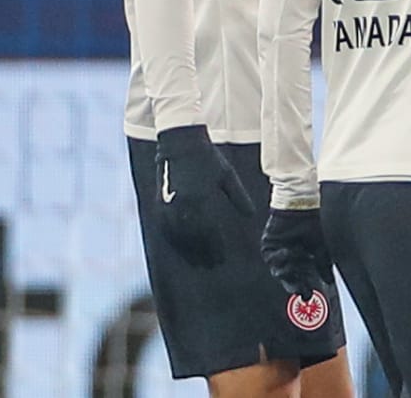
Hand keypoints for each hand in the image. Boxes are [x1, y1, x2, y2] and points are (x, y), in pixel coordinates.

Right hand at [154, 125, 254, 267]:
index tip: (221, 259)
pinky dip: (174, 242)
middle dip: (203, 254)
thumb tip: (250, 215)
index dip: (215, 248)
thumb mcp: (227, 175)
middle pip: (194, 239)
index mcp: (202, 199)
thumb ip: (239, 197)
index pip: (209, 233)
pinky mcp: (160, 203)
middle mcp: (184, 205)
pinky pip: (166, 230)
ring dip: (188, 252)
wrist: (180, 143)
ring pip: (179, 237)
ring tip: (197, 263)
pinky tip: (181, 249)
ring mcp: (169, 205)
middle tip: (211, 266)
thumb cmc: (208, 158)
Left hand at [262, 207, 336, 298]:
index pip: (300, 280)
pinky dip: (279, 257)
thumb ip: (322, 265)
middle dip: (293, 285)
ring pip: (278, 271)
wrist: (301, 209)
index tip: (308, 296)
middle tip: (299, 289)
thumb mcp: (320, 249)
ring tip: (294, 265)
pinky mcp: (268, 246)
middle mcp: (287, 260)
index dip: (304, 288)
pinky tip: (288, 251)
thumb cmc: (311, 227)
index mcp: (300, 262)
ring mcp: (276, 254)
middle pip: (287, 279)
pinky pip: (271, 258)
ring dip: (286, 271)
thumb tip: (329, 281)